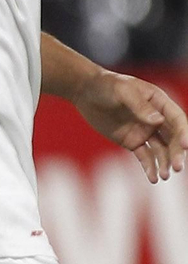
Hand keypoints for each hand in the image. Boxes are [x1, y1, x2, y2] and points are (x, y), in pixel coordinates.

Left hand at [72, 70, 187, 183]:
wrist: (85, 91)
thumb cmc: (106, 85)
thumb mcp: (123, 91)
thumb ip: (140, 106)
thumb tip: (158, 121)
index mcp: (159, 102)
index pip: (177, 120)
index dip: (183, 133)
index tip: (185, 145)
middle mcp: (156, 119)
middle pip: (172, 138)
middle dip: (176, 153)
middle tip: (177, 167)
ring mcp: (145, 131)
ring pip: (161, 150)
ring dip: (164, 163)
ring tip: (163, 176)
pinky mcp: (132, 141)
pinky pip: (145, 156)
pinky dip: (149, 167)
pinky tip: (152, 178)